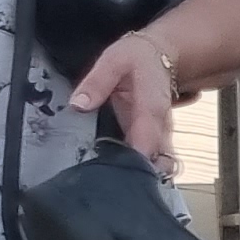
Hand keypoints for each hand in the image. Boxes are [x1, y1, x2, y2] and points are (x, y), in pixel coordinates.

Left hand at [68, 27, 183, 169]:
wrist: (160, 56)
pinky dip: (142, 167)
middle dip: (141, 175)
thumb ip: (95, 83)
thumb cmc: (137, 58)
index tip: (121, 173)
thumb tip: (78, 104)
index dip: (137, 160)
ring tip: (117, 183)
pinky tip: (122, 174)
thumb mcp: (112, 61)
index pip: (148, 140)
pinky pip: (152, 158)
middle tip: (115, 184)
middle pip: (158, 159)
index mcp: (151, 107)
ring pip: (159, 162)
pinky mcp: (153, 137)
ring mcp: (159, 133)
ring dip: (142, 174)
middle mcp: (159, 125)